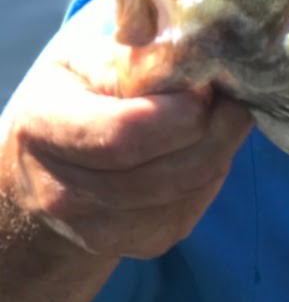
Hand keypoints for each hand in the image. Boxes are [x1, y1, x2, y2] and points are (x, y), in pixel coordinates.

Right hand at [0, 20, 252, 261]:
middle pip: (175, 169)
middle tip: (230, 96)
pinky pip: (198, 206)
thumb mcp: (85, 60)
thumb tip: (199, 56)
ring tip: (215, 116)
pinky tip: (197, 148)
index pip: (128, 135)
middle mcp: (65, 192)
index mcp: (45, 129)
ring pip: (195, 187)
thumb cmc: (73, 99)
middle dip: (219, 127)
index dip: (184, 110)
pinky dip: (212, 173)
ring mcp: (102, 230)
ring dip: (221, 148)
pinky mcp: (141, 245)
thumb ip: (136, 56)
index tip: (205, 82)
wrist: (47, 171)